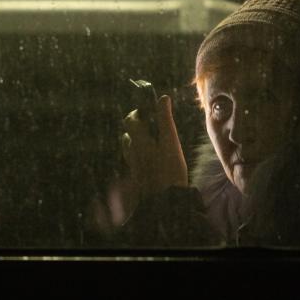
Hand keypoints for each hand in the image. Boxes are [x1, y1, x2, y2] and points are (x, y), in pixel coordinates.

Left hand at [109, 95, 187, 224]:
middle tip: (153, 124)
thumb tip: (162, 98)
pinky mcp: (138, 175)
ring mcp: (133, 165)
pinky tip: (154, 156)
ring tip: (155, 139)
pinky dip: (141, 152)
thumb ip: (165, 119)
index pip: (130, 119)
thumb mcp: (171, 142)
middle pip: (128, 133)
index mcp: (138, 141)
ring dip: (139, 139)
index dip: (138, 112)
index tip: (149, 109)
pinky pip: (135, 158)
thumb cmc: (169, 170)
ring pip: (130, 146)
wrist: (165, 201)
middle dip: (138, 125)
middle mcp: (132, 152)